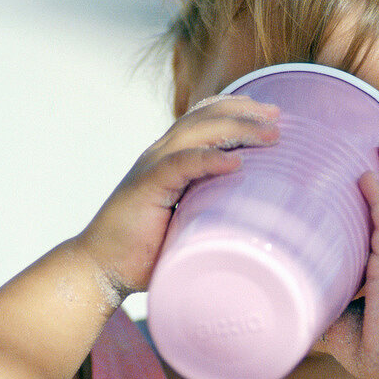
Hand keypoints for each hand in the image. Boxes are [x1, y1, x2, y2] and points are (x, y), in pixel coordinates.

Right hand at [75, 96, 279, 300]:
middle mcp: (159, 155)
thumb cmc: (144, 252)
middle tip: (279, 117)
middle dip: (244, 112)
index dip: (234, 110)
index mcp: (168, 159)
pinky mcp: (146, 186)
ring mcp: (151, 167)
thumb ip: (210, 211)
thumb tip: (254, 223)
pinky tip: (236, 161)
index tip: (269, 114)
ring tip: (270, 134)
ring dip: (237, 129)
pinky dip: (210, 160)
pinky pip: (182, 164)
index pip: (201, 119)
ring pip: (197, 133)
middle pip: (205, 117)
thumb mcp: (186, 222)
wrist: (100, 268)